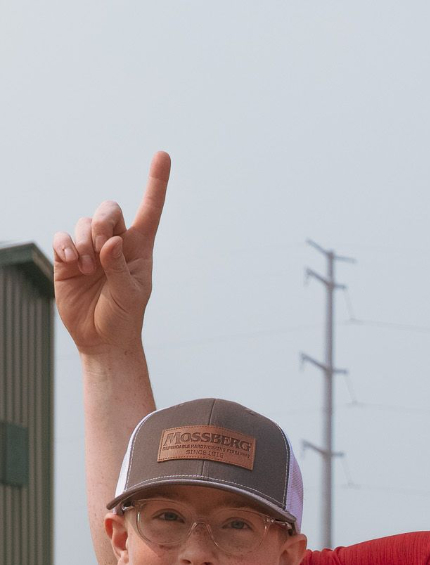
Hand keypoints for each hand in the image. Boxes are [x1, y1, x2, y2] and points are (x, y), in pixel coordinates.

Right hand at [53, 151, 169, 354]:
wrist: (102, 340)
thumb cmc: (124, 318)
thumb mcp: (130, 296)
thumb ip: (121, 267)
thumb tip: (111, 241)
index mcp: (140, 250)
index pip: (150, 211)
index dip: (156, 184)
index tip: (163, 155)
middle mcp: (116, 244)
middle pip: (109, 209)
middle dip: (104, 222)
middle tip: (103, 249)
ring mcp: (90, 249)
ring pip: (84, 223)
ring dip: (85, 242)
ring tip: (90, 270)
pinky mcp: (68, 257)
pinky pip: (62, 236)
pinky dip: (66, 245)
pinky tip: (73, 262)